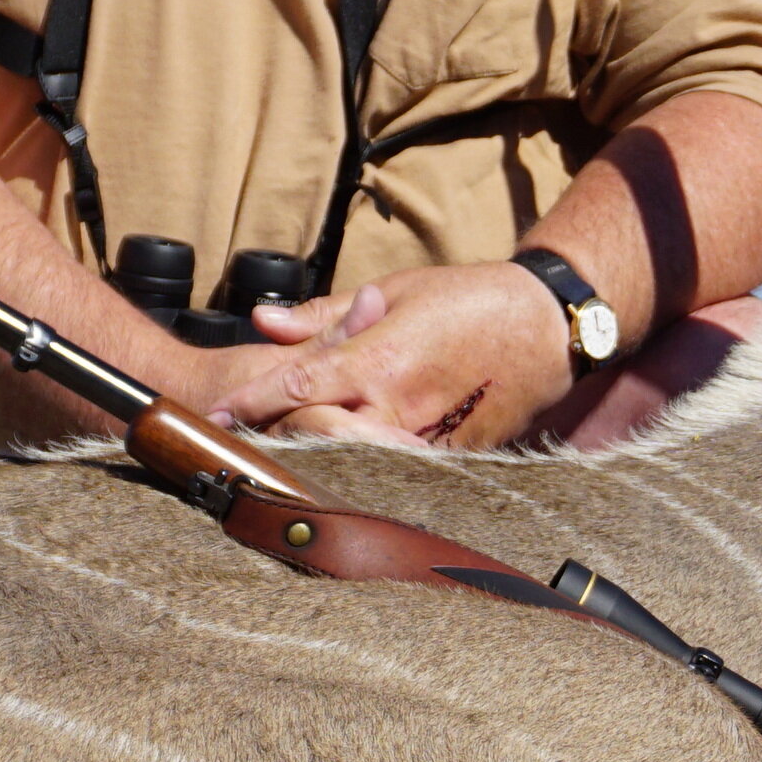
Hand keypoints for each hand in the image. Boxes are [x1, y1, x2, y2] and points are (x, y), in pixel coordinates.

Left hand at [205, 263, 577, 447]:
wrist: (546, 328)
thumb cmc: (471, 299)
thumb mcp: (395, 291)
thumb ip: (325, 314)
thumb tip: (264, 323)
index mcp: (379, 358)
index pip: (297, 385)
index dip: (250, 404)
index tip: (215, 417)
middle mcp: (398, 404)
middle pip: (317, 435)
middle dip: (276, 441)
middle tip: (239, 445)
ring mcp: (425, 437)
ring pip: (354, 460)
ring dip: (316, 460)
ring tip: (282, 462)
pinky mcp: (452, 457)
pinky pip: (397, 469)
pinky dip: (366, 468)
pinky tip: (344, 470)